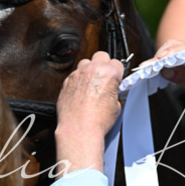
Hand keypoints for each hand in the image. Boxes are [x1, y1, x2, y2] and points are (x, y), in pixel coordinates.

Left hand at [54, 52, 123, 172]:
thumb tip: (112, 92)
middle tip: (104, 77)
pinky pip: (74, 75)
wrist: (79, 129)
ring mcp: (78, 74)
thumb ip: (114, 92)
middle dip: (104, 64)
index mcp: (109, 73)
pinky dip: (78, 80)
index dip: (117, 72)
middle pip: (101, 56)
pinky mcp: (67, 81)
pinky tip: (82, 92)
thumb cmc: (97, 121)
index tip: (116, 79)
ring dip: (89, 70)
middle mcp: (92, 70)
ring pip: (85, 63)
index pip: (117, 63)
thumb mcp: (116, 106)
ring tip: (92, 84)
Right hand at [151, 39, 184, 114]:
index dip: (172, 54)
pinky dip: (160, 62)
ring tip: (146, 68)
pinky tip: (151, 69)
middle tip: (147, 66)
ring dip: (158, 58)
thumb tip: (166, 71)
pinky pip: (170, 56)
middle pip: (177, 45)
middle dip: (161, 55)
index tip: (159, 60)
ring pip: (171, 49)